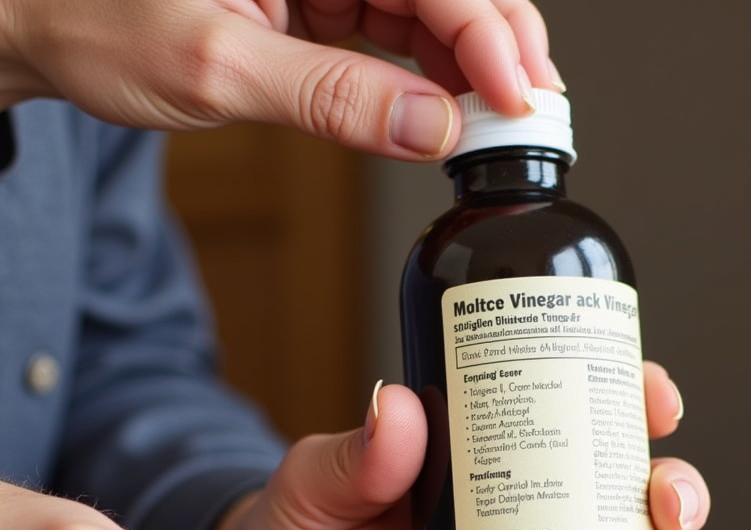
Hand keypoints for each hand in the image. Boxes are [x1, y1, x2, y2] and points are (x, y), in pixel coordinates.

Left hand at [0, 0, 562, 157]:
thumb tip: (428, 129)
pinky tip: (456, 110)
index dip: (487, 30)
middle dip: (498, 44)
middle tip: (533, 111)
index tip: (519, 97)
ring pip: (430, 13)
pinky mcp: (320, 9)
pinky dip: (432, 80)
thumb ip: (328, 98)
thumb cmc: (98, 18)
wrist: (46, 26)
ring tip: (505, 120)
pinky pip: (396, 39)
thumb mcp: (214, 64)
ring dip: (474, 66)